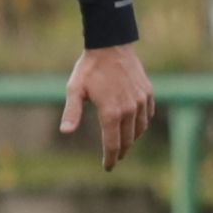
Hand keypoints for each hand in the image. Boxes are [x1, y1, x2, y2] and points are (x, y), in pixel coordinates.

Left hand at [62, 44, 155, 170]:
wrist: (111, 44)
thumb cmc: (90, 68)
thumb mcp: (74, 89)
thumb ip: (71, 112)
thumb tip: (65, 132)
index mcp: (111, 112)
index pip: (113, 145)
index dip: (110, 159)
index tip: (107, 168)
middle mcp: (129, 110)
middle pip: (127, 140)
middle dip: (121, 152)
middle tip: (115, 157)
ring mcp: (140, 101)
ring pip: (140, 129)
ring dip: (132, 139)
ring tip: (124, 142)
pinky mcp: (147, 93)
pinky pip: (147, 115)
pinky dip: (142, 123)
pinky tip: (135, 124)